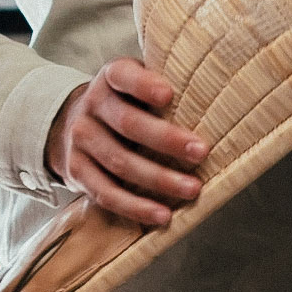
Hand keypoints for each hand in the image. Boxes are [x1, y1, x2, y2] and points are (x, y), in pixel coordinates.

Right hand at [45, 58, 208, 226]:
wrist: (73, 123)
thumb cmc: (126, 102)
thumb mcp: (138, 83)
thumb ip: (166, 85)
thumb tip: (217, 100)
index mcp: (110, 77)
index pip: (124, 76)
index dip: (144, 85)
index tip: (169, 94)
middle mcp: (92, 106)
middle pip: (128, 124)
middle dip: (167, 140)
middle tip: (201, 152)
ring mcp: (80, 140)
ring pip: (120, 162)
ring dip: (159, 179)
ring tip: (192, 188)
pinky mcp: (76, 171)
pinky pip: (106, 193)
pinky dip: (135, 207)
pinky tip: (162, 214)